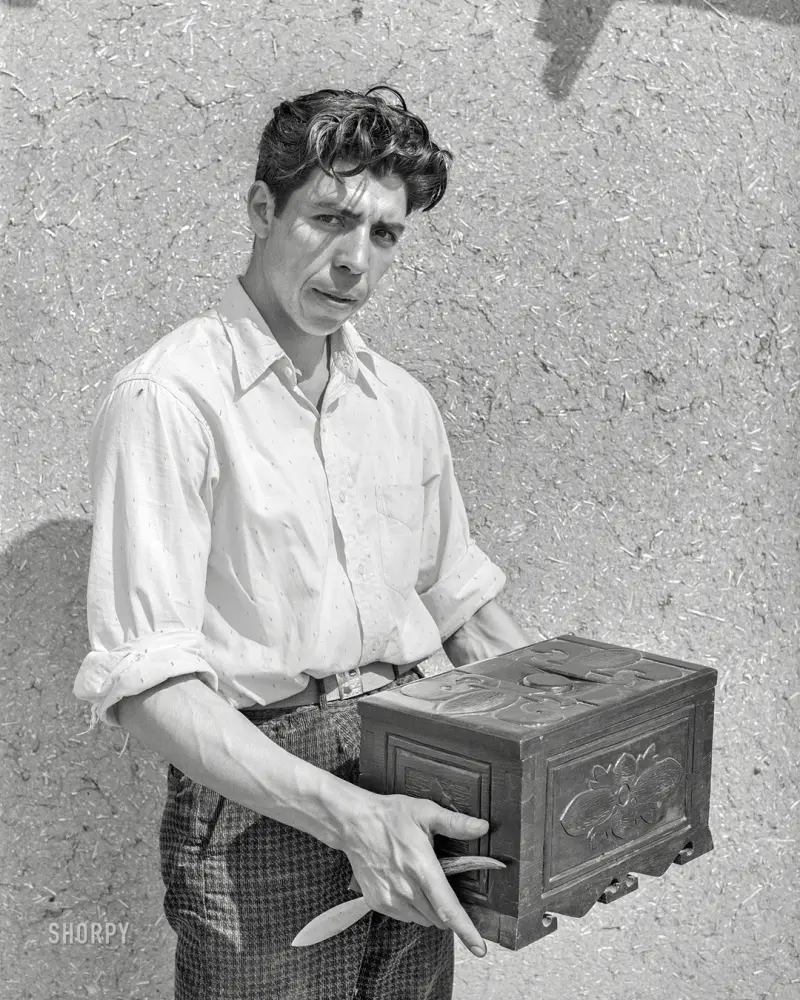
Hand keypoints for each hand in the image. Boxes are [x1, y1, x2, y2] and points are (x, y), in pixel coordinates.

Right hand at [341, 791, 489, 955]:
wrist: (354, 824)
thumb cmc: (389, 816)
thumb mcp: (425, 812)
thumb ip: (455, 823)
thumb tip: (482, 828)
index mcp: (421, 868)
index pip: (448, 908)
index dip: (466, 930)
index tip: (479, 948)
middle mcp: (405, 889)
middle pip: (438, 917)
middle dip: (447, 907)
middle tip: (439, 880)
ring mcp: (390, 899)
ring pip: (423, 919)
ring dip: (430, 908)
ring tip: (420, 878)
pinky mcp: (378, 903)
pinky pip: (406, 916)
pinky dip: (413, 907)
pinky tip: (406, 883)